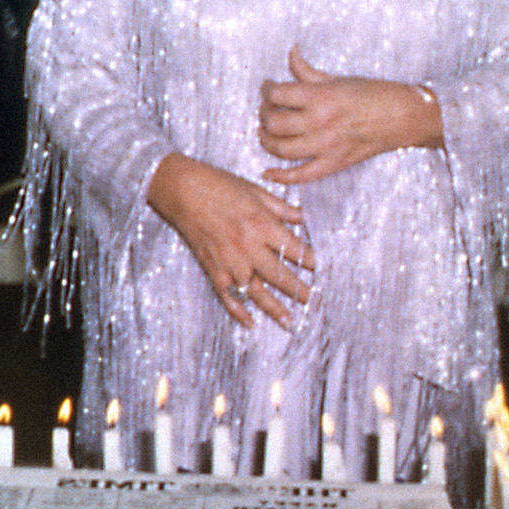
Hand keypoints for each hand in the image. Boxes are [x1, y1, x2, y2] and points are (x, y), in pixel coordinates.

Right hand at [147, 151, 312, 330]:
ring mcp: (229, 261)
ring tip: (291, 323)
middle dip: (300, 291)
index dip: (313, 262)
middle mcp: (248, 246)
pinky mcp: (213, 269)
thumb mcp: (256, 191)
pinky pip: (228, 296)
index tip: (326, 272)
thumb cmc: (220, 185)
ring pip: (257, 292)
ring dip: (275, 309)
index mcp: (262, 224)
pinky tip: (251, 323)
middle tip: (317, 303)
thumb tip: (306, 218)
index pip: (295, 250)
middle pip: (280, 276)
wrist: (182, 189)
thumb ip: (283, 208)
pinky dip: (238, 311)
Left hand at [258, 47, 441, 185]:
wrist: (402, 116)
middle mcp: (319, 122)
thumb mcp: (337, 78)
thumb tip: (291, 52)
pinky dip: (282, 176)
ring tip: (265, 133)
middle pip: (274, 122)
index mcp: (320, 96)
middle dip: (263, 115)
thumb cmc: (372, 93)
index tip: (267, 88)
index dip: (266, 90)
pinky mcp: (334, 163)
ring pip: (281, 149)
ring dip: (266, 141)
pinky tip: (268, 172)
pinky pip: (301, 175)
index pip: (277, 94)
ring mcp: (325, 146)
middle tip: (265, 110)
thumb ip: (307, 70)